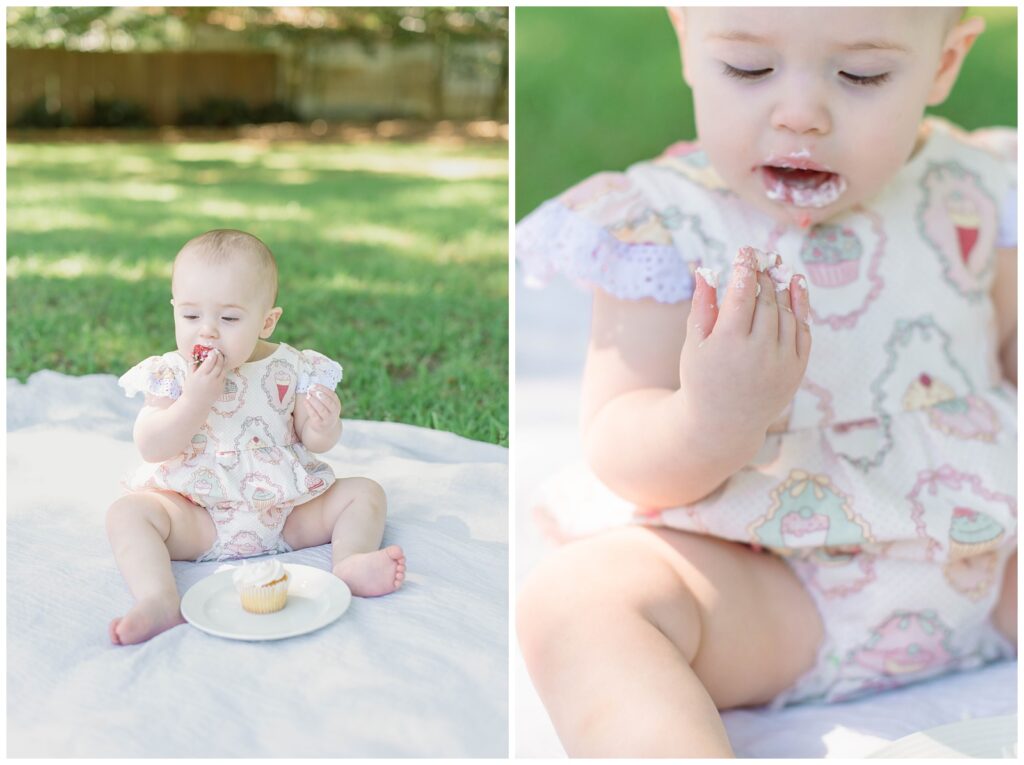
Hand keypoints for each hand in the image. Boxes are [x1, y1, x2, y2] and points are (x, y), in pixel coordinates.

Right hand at [182, 348, 226, 408]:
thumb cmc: (190, 388)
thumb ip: (193, 364)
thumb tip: (193, 352)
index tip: (213, 350)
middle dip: (220, 356)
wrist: (196, 404)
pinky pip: (224, 377)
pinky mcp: (221, 388)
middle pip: (219, 364)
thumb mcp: (189, 376)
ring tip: (221, 358)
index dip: (213, 354)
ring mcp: (217, 384)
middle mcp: (210, 379)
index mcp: (200, 375)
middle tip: (219, 352)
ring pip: (223, 370)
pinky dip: (223, 372)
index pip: (210, 361)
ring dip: (223, 363)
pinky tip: (220, 369)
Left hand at [302, 384, 341, 434]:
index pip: (332, 395)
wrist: (325, 428)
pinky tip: (305, 402)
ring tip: (308, 396)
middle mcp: (334, 412)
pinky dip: (309, 408)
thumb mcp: (327, 403)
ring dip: (314, 401)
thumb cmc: (324, 411)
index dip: (323, 389)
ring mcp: (327, 419)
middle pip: (329, 403)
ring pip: (322, 410)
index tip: (314, 385)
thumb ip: (323, 395)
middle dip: (321, 396)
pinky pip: (314, 415)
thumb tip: (312, 386)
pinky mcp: (319, 424)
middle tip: (311, 390)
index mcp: (337, 404)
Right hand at [679, 248, 811, 437]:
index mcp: (728, 343)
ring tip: (776, 268)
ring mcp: (781, 362)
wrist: (724, 423)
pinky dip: (802, 306)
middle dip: (764, 275)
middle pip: (767, 300)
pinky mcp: (797, 370)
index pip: (742, 294)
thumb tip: (705, 270)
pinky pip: (803, 330)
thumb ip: (702, 306)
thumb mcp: (694, 344)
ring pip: (787, 312)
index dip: (745, 269)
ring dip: (782, 286)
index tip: (745, 251)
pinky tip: (796, 285)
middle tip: (762, 256)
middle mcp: (758, 352)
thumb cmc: (702, 378)